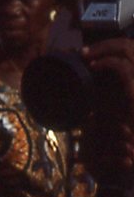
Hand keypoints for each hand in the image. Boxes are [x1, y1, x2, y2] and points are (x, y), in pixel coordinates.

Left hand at [82, 37, 133, 174]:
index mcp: (130, 78)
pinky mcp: (133, 91)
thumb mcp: (100, 107)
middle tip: (80, 53)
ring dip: (103, 49)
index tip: (79, 51)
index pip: (122, 50)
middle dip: (102, 44)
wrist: (129, 152)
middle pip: (126, 45)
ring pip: (127, 49)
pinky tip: (92, 67)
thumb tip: (69, 83)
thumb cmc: (114, 131)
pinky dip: (106, 62)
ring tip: (84, 57)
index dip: (102, 47)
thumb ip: (91, 93)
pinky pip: (123, 68)